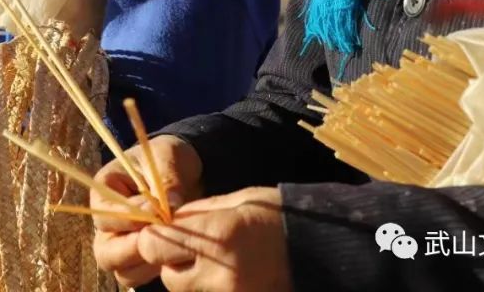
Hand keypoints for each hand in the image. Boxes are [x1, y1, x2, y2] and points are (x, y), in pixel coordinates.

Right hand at [91, 135, 202, 287]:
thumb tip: (170, 205)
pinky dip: (154, 271)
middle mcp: (108, 220)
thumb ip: (167, 180)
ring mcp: (122, 241)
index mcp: (105, 189)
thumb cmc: (170, 157)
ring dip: (144, 264)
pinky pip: (138, 275)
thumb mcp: (169, 156)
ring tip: (171, 248)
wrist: (186, 169)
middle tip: (161, 239)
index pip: (105, 214)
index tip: (157, 210)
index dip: (129, 218)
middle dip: (132, 249)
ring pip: (120, 269)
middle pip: (105, 251)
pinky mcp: (140, 255)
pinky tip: (175, 256)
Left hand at [139, 187, 291, 291]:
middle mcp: (220, 273)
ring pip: (186, 291)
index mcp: (218, 235)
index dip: (155, 237)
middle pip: (168, 275)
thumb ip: (198, 213)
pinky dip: (210, 287)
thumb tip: (168, 220)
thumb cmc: (283, 217)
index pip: (154, 245)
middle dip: (172, 260)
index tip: (167, 229)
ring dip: (190, 278)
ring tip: (218, 260)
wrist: (329, 250)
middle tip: (194, 246)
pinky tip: (231, 273)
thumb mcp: (239, 201)